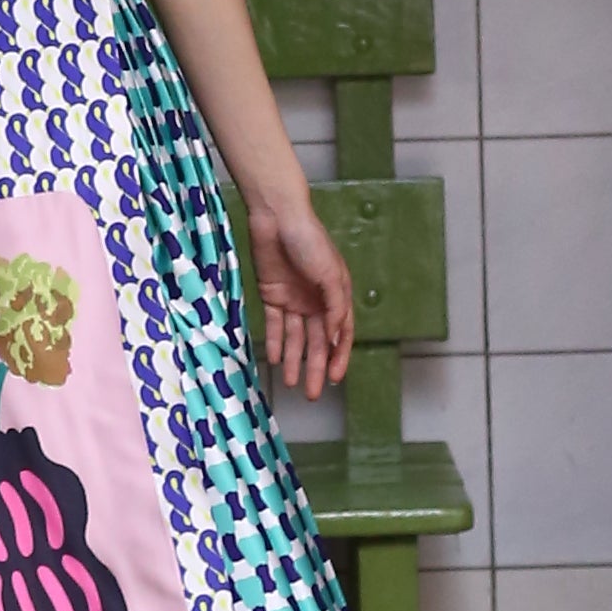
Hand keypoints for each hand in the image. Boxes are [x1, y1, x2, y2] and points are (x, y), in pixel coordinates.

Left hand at [250, 193, 355, 402]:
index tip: (334, 379)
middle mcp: (316, 301)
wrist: (277, 217)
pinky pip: (275, 325)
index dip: (338, 358)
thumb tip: (334, 339)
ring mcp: (293, 299)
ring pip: (296, 338)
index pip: (340, 335)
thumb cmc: (310, 240)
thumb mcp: (331, 275)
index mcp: (336, 295)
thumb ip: (334, 308)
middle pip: (317, 342)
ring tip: (292, 384)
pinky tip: (277, 360)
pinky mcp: (272, 294)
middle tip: (312, 393)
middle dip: (315, 367)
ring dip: (295, 360)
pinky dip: (277, 342)